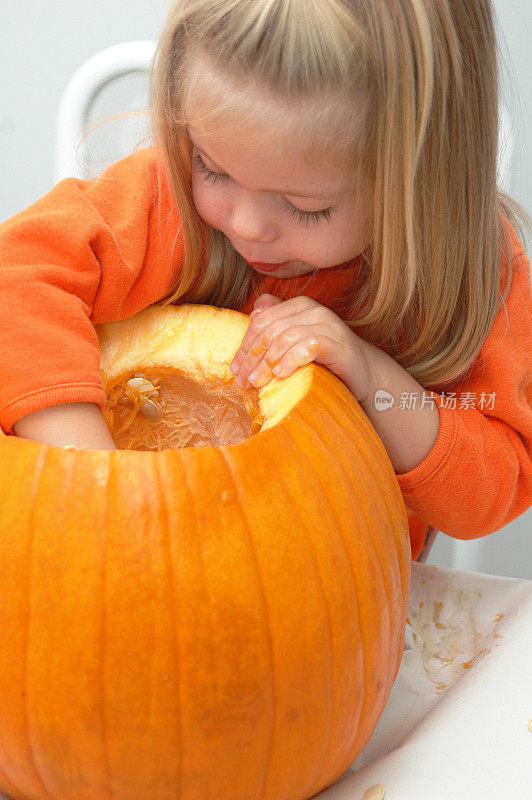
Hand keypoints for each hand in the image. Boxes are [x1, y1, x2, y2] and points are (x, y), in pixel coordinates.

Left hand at [230, 294, 373, 400]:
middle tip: (242, 382)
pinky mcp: (338, 342)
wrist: (364, 374)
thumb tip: (253, 313)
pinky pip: (307, 346)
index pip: (262, 321)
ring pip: (286, 338)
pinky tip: (281, 375)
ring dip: (267, 363)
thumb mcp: (297, 342)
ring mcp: (328, 324)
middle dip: (252, 358)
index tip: (234, 369)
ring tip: (257, 383)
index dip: (245, 346)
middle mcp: (313, 310)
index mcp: (299, 306)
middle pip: (271, 330)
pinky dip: (290, 360)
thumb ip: (278, 326)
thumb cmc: (325, 361)